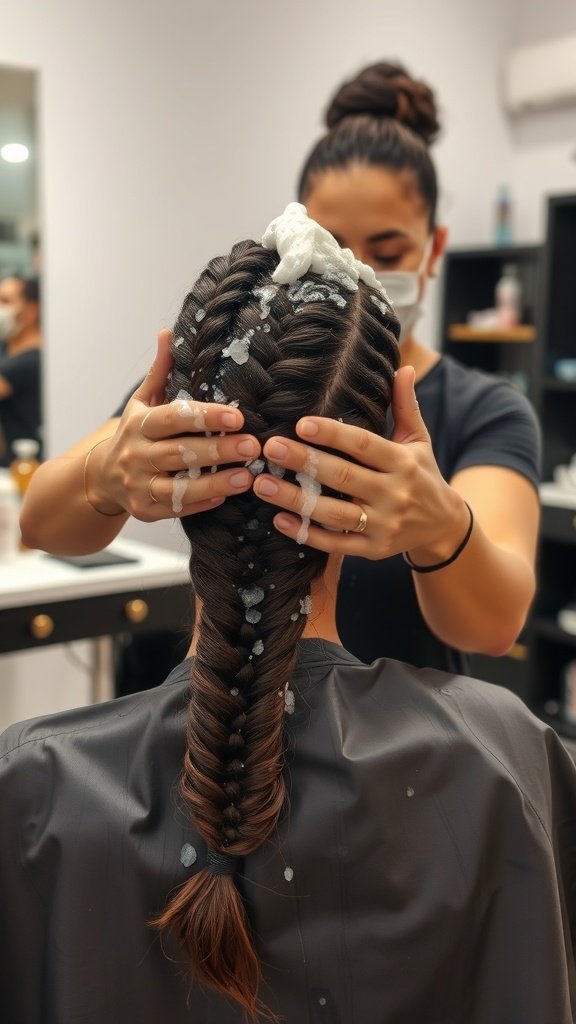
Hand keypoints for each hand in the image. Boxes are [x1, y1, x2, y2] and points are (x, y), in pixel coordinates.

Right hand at [89, 330, 259, 520]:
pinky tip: (227, 497)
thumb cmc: (134, 434)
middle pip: (180, 454)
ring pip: (178, 488)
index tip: (238, 415)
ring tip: (247, 477)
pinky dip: (201, 504)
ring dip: (215, 483)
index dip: (205, 417)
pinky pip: (176, 510)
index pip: (173, 418)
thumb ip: (160, 372)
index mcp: (139, 425)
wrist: (101, 477)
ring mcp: (138, 486)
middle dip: (218, 450)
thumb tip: (168, 333)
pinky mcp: (144, 511)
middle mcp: (136, 455)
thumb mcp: (142, 402)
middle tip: (253, 446)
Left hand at [253, 365, 466, 559]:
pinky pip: (335, 544)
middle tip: (270, 448)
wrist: (444, 526)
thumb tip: (404, 367)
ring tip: (263, 483)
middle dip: (304, 461)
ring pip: (333, 513)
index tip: (302, 424)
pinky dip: (306, 534)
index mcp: (403, 462)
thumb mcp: (419, 440)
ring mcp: (383, 525)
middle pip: (343, 477)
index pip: (364, 445)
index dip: (333, 434)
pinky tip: (279, 519)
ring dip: (295, 500)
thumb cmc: (422, 475)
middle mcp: (394, 494)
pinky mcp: (373, 550)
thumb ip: (405, 406)